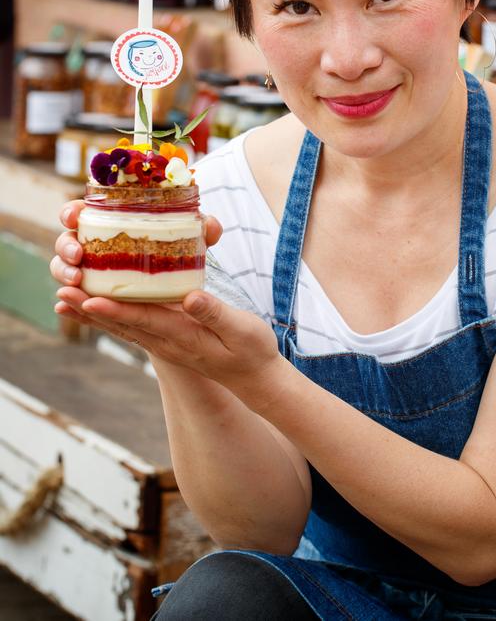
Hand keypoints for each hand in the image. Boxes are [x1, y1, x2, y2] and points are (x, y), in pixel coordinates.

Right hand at [50, 199, 221, 302]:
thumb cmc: (179, 256)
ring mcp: (94, 275)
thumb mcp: (193, 243)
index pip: (81, 212)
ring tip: (77, 281)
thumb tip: (210, 226)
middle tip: (79, 256)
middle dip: (66, 246)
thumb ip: (202, 232)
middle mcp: (96, 248)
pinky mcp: (99, 300)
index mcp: (111, 224)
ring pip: (65, 271)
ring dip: (64, 274)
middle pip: (67, 241)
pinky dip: (68, 305)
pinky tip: (60, 308)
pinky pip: (77, 302)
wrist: (182, 294)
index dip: (71, 212)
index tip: (75, 216)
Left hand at [52, 201, 285, 408]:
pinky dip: (109, 318)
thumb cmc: (252, 351)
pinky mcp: (168, 341)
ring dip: (92, 315)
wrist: (255, 379)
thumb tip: (189, 297)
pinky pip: (132, 329)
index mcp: (184, 336)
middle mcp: (168, 343)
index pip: (143, 320)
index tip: (88, 300)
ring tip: (63, 302)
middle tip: (60, 295)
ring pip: (122, 328)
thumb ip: (215, 313)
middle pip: (122, 325)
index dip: (115, 310)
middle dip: (90, 310)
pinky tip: (94, 310)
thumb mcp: (242, 329)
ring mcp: (165, 345)